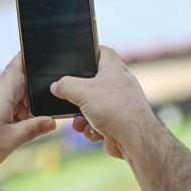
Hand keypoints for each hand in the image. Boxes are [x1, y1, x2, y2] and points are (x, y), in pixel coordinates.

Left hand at [0, 54, 55, 174]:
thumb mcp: (11, 140)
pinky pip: (9, 103)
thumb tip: (52, 121)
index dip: (34, 55)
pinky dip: (19, 110)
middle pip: (23, 78)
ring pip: (18, 92)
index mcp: (2, 92)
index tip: (49, 53)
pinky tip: (22, 124)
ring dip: (29, 102)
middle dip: (38, 86)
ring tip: (33, 119)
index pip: (20, 63)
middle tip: (51, 101)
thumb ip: (34, 128)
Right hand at [50, 46, 155, 160]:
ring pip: (92, 106)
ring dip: (82, 116)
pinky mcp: (117, 122)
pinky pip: (97, 122)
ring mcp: (119, 104)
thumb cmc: (115, 109)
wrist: (134, 139)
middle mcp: (119, 84)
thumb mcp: (82, 91)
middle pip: (92, 83)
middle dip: (78, 95)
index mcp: (114, 69)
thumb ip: (65, 85)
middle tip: (71, 99)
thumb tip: (56, 86)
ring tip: (80, 122)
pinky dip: (92, 128)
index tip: (77, 56)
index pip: (103, 51)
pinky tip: (93, 132)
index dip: (89, 51)